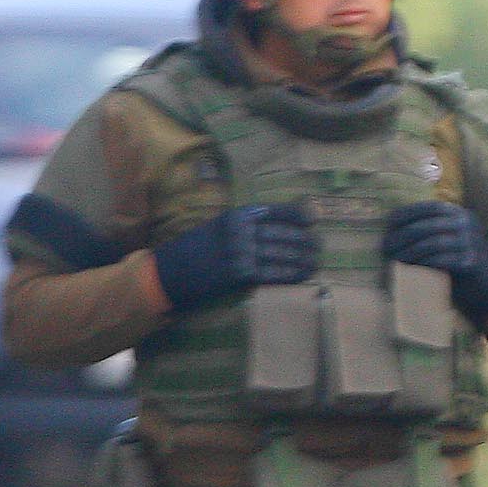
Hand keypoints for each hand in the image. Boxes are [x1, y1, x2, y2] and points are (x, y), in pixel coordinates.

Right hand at [149, 204, 317, 311]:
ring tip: (316, 262)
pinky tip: (304, 275)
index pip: (277, 211)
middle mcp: (240, 231)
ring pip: (283, 255)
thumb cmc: (193, 250)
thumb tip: (274, 228)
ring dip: (304, 260)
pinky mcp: (239, 275)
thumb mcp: (217, 227)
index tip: (313, 221)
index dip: (298, 216)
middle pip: (284, 235)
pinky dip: (292, 275)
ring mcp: (240, 253)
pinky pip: (274, 274)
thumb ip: (243, 225)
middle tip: (320, 246)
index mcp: (236, 215)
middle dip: (306, 242)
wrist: (167, 274)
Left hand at [382, 201, 487, 322]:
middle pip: (427, 226)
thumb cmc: (459, 255)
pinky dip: (425, 263)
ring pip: (434, 244)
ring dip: (411, 252)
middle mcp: (466, 224)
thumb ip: (432, 224)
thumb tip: (392, 222)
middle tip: (386, 247)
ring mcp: (470, 242)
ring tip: (397, 259)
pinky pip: (443, 261)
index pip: (428, 208)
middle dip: (403, 237)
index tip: (388, 225)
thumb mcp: (450, 233)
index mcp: (458, 213)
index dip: (406, 215)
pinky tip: (413, 267)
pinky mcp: (471, 262)